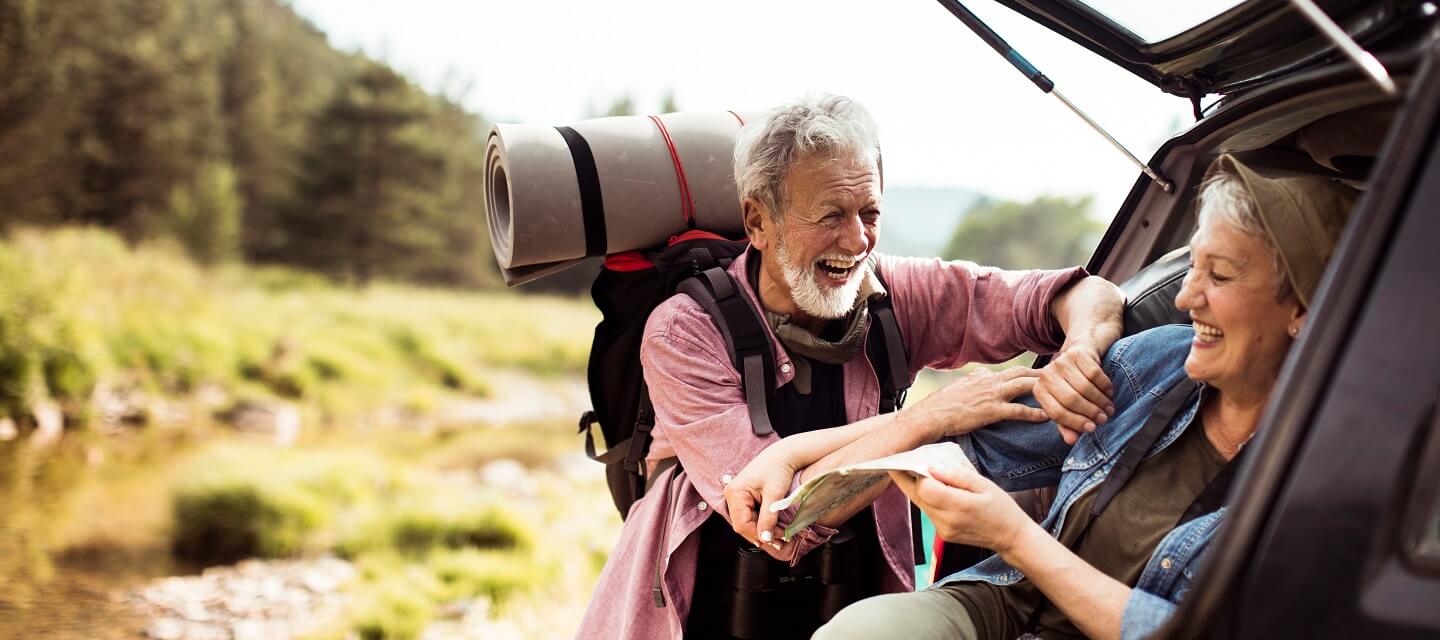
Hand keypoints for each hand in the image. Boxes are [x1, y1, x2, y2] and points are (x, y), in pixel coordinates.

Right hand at [723, 442, 797, 559]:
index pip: (741, 524)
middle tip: (779, 541)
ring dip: (761, 529)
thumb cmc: (778, 469)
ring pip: (746, 522)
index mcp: (735, 493)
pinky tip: (773, 525)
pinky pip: (749, 515)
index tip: (776, 540)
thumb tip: (766, 539)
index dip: (758, 535)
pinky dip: (761, 522)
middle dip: (760, 534)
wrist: (782, 455)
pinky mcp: (743, 496)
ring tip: (779, 534)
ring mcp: (736, 496)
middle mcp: (731, 494)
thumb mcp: (774, 496)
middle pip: (742, 524)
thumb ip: (768, 518)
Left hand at [888, 465, 1034, 554]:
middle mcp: (947, 521)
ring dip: (919, 488)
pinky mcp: (943, 534)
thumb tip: (931, 467)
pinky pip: (928, 512)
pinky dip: (928, 499)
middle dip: (907, 478)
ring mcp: (943, 530)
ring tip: (923, 473)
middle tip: (902, 462)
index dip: (917, 473)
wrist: (1010, 536)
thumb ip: (956, 475)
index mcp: (959, 507)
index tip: (916, 459)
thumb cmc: (1001, 507)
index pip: (924, 488)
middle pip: (916, 496)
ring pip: (920, 504)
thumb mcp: (984, 485)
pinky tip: (936, 489)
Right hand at [902, 367, 1049, 437]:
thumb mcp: (960, 386)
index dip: (1030, 373)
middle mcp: (990, 381)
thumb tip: (982, 375)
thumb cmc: (941, 405)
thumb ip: (975, 380)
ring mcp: (992, 395)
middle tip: (1064, 377)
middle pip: (1024, 373)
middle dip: (1045, 375)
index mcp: (983, 376)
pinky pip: (1020, 411)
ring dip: (1045, 389)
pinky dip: (1036, 413)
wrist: (929, 415)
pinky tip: (1048, 417)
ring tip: (1063, 393)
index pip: (1012, 371)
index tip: (1045, 375)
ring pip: (1025, 386)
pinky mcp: (991, 411)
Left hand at [1035, 344, 1114, 444]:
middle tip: (1103, 419)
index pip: (1056, 412)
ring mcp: (1061, 363)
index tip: (1091, 429)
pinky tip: (1109, 393)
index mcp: (1039, 390)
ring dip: (1100, 401)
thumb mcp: (1065, 404)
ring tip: (1109, 408)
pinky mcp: (1077, 354)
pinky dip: (1105, 387)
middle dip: (1090, 412)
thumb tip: (1071, 441)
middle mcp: (1046, 375)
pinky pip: (1095, 375)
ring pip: (1085, 388)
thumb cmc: (1071, 384)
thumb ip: (1066, 423)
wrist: (1079, 352)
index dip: (1076, 423)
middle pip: (1071, 400)